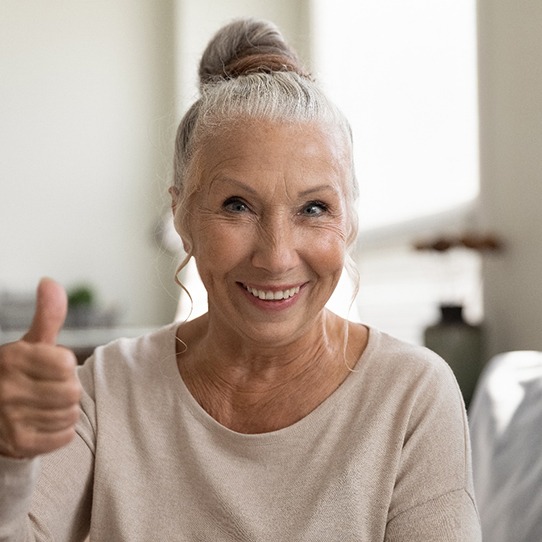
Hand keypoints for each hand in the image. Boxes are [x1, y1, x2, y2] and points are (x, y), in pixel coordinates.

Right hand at [0, 278, 80, 458]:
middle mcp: (6, 388)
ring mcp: (9, 419)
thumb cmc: (18, 373)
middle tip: (49, 389)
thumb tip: (50, 282)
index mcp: (12, 358)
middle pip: (72, 392)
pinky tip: (43, 423)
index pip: (67, 364)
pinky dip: (60, 431)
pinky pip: (65, 436)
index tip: (51, 368)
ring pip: (70, 414)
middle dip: (67, 389)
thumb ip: (47, 316)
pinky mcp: (18, 444)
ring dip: (64, 411)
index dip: (65, 366)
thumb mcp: (29, 343)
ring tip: (45, 406)